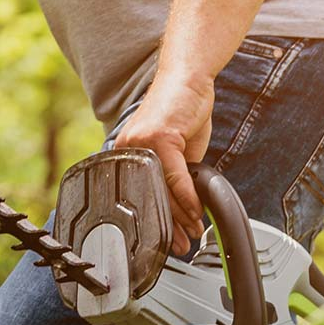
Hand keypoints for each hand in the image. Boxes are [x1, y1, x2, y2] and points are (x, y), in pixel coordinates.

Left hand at [112, 74, 216, 254]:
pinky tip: (196, 212)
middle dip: (168, 227)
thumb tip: (181, 205)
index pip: (140, 197)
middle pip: (149, 198)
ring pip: (162, 191)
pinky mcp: (159, 138)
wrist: (188, 79)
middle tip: (180, 245)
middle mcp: (128, 150)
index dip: (156, 222)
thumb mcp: (176, 152)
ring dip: (181, 216)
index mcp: (127, 156)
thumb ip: (173, 175)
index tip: (166, 240)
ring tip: (192, 232)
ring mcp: (141, 144)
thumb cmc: (182, 112)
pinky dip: (188, 198)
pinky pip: (175, 177)